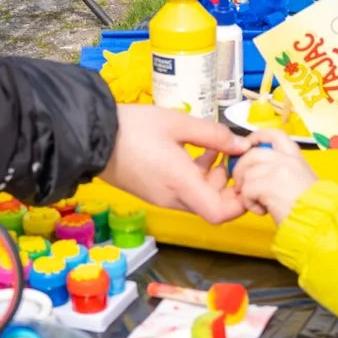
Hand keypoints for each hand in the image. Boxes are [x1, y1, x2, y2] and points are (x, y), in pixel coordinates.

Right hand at [102, 104, 249, 222]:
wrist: (92, 136)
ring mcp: (163, 197)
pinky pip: (185, 191)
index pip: (221, 214)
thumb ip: (214, 135)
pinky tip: (195, 151)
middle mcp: (173, 198)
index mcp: (181, 184)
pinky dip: (197, 176)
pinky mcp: (155, 192)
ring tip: (214, 148)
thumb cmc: (133, 128)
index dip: (241, 202)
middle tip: (233, 156)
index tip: (245, 176)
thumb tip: (242, 146)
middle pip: (213, 206)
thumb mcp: (178, 123)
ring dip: (213, 178)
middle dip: (229, 184)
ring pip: (200, 197)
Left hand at [233, 130, 316, 223]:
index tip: (247, 146)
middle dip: (241, 168)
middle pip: (252, 153)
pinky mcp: (269, 186)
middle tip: (242, 184)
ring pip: (247, 173)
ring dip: (247, 190)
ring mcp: (278, 171)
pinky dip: (249, 203)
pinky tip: (262, 210)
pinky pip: (247, 190)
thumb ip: (284, 170)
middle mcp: (287, 160)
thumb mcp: (302, 180)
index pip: (274, 134)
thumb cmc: (311, 208)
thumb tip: (260, 170)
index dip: (256, 137)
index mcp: (296, 157)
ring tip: (259, 203)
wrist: (318, 222)